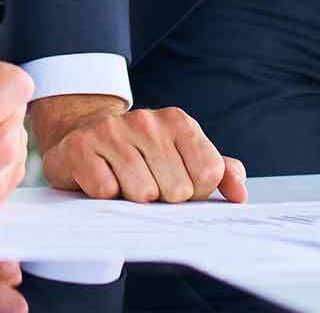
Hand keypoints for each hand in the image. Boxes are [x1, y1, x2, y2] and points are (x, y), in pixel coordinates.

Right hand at [32, 94, 247, 203]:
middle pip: (177, 189)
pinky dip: (105, 195)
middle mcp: (146, 121)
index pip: (209, 174)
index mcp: (178, 122)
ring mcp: (111, 131)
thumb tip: (239, 194)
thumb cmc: (140, 153)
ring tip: (123, 180)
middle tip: (147, 183)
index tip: (179, 183)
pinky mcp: (80, 148)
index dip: (196, 192)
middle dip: (163, 197)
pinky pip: (106, 192)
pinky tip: (101, 177)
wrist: (82, 135)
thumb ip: (218, 171)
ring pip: (142, 193)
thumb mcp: (183, 156)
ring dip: (132, 198)